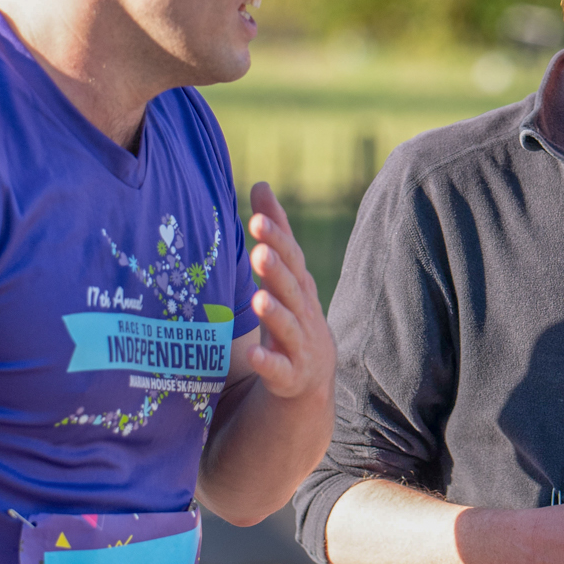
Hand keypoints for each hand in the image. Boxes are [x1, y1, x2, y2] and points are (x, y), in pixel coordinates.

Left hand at [243, 182, 332, 401]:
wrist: (311, 380)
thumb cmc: (293, 314)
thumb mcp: (285, 275)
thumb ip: (275, 232)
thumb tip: (261, 183)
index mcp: (298, 285)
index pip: (290, 256)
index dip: (277, 237)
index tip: (257, 216)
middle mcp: (303, 311)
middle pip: (291, 287)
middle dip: (277, 269)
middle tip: (259, 249)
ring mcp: (299, 344)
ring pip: (288, 327)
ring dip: (275, 313)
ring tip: (260, 298)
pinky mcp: (289, 375)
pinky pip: (279, 369)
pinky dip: (267, 363)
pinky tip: (252, 356)